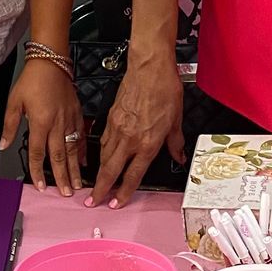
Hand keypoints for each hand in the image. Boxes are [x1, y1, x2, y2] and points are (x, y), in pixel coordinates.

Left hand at [0, 59, 82, 194]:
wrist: (51, 62)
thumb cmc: (32, 80)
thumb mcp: (14, 101)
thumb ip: (9, 126)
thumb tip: (3, 144)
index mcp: (40, 122)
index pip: (38, 153)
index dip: (38, 171)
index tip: (41, 186)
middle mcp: (57, 123)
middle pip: (58, 156)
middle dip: (62, 177)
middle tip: (65, 194)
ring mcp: (69, 120)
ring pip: (72, 149)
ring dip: (74, 169)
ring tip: (77, 184)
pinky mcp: (77, 114)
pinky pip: (81, 137)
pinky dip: (82, 151)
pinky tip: (83, 162)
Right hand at [88, 54, 184, 208]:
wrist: (149, 67)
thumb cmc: (164, 89)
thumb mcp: (176, 120)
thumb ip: (175, 143)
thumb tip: (178, 156)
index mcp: (148, 143)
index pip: (133, 175)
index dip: (124, 193)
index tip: (117, 203)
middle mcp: (130, 138)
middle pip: (111, 170)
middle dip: (100, 188)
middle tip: (93, 201)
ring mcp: (117, 128)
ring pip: (104, 156)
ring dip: (99, 172)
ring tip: (95, 183)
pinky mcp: (110, 117)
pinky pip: (103, 140)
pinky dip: (100, 152)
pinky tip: (101, 157)